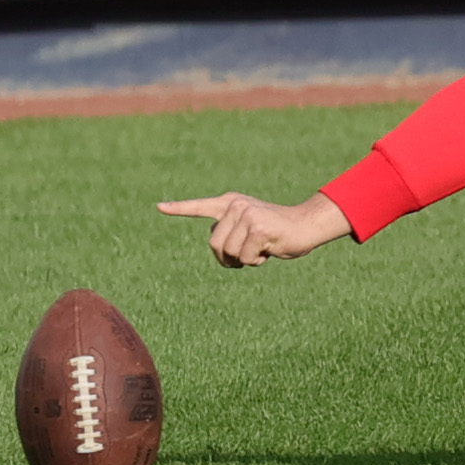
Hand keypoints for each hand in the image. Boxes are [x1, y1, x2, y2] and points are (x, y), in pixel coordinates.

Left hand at [157, 191, 351, 267]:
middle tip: (248, 255)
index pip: (199, 207)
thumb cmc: (276, 232)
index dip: (178, 209)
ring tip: (261, 248)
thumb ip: (230, 232)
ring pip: (229, 253)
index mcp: (230, 203)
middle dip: (228, 258)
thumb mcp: (249, 228)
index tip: (159, 207)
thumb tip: (218, 247)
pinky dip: (257, 261)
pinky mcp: (257, 227)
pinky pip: (245, 257)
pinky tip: (269, 249)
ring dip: (245, 260)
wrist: (305, 225)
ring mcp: (246, 214)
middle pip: (214, 245)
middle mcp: (235, 205)